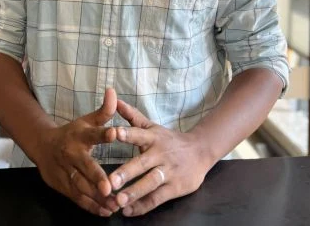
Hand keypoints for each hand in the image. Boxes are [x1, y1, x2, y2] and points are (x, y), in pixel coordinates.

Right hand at [36, 87, 118, 215]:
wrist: (43, 146)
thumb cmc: (72, 132)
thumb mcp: (87, 120)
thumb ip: (104, 111)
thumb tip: (113, 91)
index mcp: (80, 135)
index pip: (93, 133)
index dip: (103, 133)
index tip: (114, 133)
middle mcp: (72, 153)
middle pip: (85, 166)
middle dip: (96, 178)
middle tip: (109, 187)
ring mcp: (66, 171)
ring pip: (81, 186)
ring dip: (97, 197)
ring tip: (114, 203)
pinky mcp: (63, 186)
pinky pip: (78, 198)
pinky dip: (91, 206)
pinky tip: (105, 211)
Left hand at [109, 98, 211, 215]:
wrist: (200, 151)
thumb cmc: (168, 139)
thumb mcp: (151, 126)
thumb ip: (131, 115)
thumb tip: (113, 98)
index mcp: (153, 137)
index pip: (139, 134)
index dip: (127, 134)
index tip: (114, 133)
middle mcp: (160, 153)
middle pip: (142, 163)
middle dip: (126, 172)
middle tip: (109, 182)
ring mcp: (168, 171)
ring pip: (150, 183)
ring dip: (134, 192)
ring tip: (118, 201)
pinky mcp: (175, 188)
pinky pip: (157, 198)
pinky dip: (143, 206)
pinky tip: (129, 211)